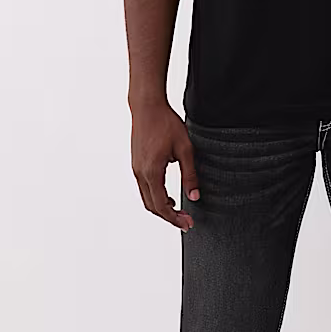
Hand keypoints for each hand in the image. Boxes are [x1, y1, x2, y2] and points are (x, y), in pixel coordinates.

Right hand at [130, 100, 200, 230]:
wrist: (147, 107)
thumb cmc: (166, 124)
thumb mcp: (185, 149)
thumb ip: (190, 175)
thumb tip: (194, 197)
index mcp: (152, 172)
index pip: (162, 205)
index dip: (175, 218)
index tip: (188, 224)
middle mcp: (140, 173)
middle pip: (152, 206)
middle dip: (169, 217)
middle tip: (186, 221)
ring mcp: (136, 169)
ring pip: (147, 198)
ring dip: (162, 208)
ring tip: (179, 212)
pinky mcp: (137, 164)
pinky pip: (144, 188)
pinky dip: (156, 197)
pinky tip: (169, 196)